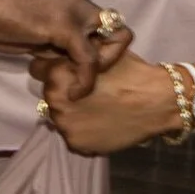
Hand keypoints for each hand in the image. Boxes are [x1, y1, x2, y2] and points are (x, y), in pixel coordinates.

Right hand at [0, 0, 115, 96]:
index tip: (80, 69)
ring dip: (102, 70)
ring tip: (78, 87)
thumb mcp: (33, 32)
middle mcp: (80, 3)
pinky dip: (85, 81)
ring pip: (113, 43)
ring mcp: (74, 12)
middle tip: (84, 78)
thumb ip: (52, 43)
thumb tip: (61, 64)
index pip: (105, 25)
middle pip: (118, 30)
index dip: (101, 49)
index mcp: (72, 1)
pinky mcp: (64, 26)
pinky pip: (88, 59)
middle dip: (109, 59)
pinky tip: (72, 93)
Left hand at [31, 49, 178, 154]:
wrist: (156, 101)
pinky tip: (100, 124)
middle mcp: (54, 100)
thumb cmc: (130, 72)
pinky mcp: (76, 144)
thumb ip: (75, 52)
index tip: (69, 73)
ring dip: (71, 113)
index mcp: (57, 74)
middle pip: (49, 94)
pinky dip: (83, 132)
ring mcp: (64, 125)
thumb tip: (61, 49)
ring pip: (59, 117)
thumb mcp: (100, 51)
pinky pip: (72, 136)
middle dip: (63, 92)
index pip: (38, 69)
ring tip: (95, 110)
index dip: (55, 69)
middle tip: (87, 94)